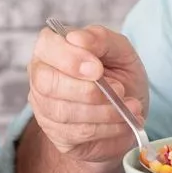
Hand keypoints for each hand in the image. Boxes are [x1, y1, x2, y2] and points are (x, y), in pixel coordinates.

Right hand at [27, 25, 148, 164]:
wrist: (127, 112)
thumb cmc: (119, 75)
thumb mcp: (120, 51)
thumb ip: (101, 39)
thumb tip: (79, 38)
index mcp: (52, 48)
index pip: (47, 48)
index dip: (70, 59)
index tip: (97, 69)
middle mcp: (41, 76)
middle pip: (48, 84)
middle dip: (87, 90)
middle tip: (118, 90)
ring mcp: (45, 108)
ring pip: (64, 112)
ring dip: (104, 111)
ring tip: (130, 105)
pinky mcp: (56, 134)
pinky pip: (78, 133)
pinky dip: (107, 128)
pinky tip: (124, 121)